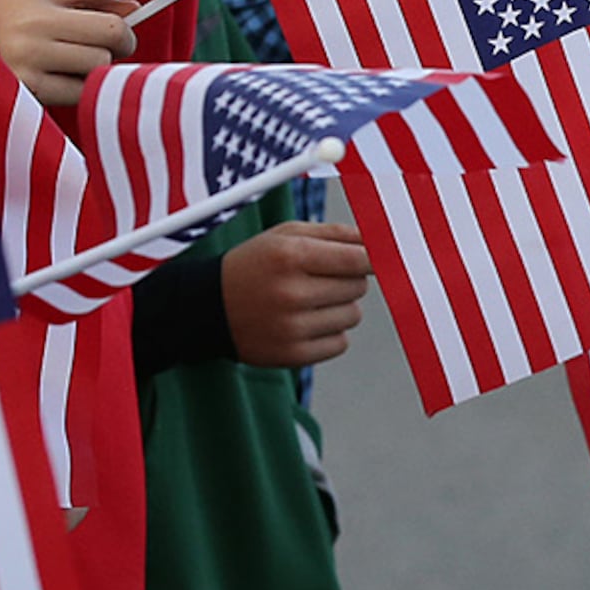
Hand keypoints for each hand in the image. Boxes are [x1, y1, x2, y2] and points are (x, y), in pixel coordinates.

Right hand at [0, 0, 191, 107]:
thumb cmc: (14, 21)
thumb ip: (91, 0)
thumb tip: (138, 6)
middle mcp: (36, 17)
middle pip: (114, 29)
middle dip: (124, 39)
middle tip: (112, 42)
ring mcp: (31, 54)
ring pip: (101, 62)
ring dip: (102, 65)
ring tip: (76, 61)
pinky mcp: (29, 87)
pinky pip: (83, 90)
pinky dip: (83, 88)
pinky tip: (60, 80)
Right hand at [221, 223, 369, 368]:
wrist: (209, 307)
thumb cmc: (256, 263)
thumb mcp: (286, 236)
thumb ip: (334, 234)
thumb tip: (381, 241)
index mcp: (290, 256)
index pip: (358, 259)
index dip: (373, 258)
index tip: (377, 258)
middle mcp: (291, 292)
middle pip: (358, 287)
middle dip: (349, 280)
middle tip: (322, 278)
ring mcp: (291, 328)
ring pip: (353, 316)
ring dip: (341, 307)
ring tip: (311, 300)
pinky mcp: (292, 355)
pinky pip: (340, 343)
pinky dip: (330, 333)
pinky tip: (305, 323)